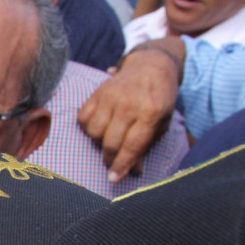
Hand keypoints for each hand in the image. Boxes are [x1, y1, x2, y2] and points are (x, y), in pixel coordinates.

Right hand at [78, 44, 181, 181]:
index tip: (114, 178)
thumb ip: (147, 146)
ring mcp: (111, 97)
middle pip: (111, 142)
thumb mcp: (161, 123)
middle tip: (113, 163)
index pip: (132, 146)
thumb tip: (133, 171)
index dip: (122, 165)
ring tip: (108, 140)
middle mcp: (129, 104)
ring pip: (94, 132)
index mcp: (150, 112)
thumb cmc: (159, 99)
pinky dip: (88, 127)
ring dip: (98, 143)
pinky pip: (83, 118)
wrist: (152, 65)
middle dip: (110, 159)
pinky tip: (99, 127)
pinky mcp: (97, 92)